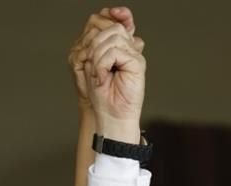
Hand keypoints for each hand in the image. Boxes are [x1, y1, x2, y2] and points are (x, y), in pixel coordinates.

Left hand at [77, 6, 144, 142]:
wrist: (112, 117)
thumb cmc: (103, 97)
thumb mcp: (93, 65)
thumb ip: (96, 46)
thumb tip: (98, 27)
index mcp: (119, 48)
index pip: (112, 24)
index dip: (103, 23)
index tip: (93, 39)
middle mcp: (129, 50)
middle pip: (111, 29)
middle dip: (95, 45)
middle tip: (92, 66)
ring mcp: (135, 57)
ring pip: (113, 38)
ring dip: (98, 56)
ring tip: (98, 74)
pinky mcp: (138, 65)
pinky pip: (115, 52)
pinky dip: (103, 64)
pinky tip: (103, 78)